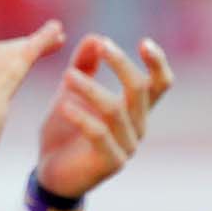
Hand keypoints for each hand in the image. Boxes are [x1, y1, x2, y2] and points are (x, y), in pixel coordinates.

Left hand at [34, 35, 173, 198]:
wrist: (50, 173)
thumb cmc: (65, 129)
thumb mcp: (71, 92)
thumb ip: (83, 65)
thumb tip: (95, 37)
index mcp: (135, 109)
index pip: (160, 84)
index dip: (158, 63)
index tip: (145, 42)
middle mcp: (138, 126)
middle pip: (140, 90)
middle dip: (121, 64)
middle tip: (101, 45)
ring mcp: (127, 146)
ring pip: (115, 109)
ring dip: (90, 88)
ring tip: (66, 76)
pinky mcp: (111, 163)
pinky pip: (99, 133)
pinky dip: (81, 116)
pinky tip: (62, 105)